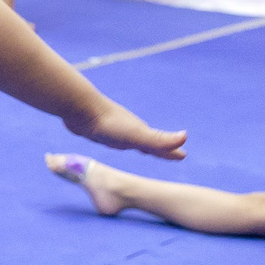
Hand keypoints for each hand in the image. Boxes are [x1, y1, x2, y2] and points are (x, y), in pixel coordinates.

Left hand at [68, 100, 186, 160]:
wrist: (79, 108)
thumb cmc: (109, 124)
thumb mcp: (137, 135)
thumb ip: (159, 139)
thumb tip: (185, 137)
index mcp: (140, 133)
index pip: (159, 147)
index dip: (170, 153)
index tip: (183, 156)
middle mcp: (130, 130)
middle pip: (149, 143)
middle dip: (159, 149)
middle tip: (169, 154)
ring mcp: (115, 129)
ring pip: (131, 140)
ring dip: (140, 145)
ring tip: (143, 149)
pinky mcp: (98, 129)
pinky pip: (113, 138)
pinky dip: (119, 141)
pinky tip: (112, 140)